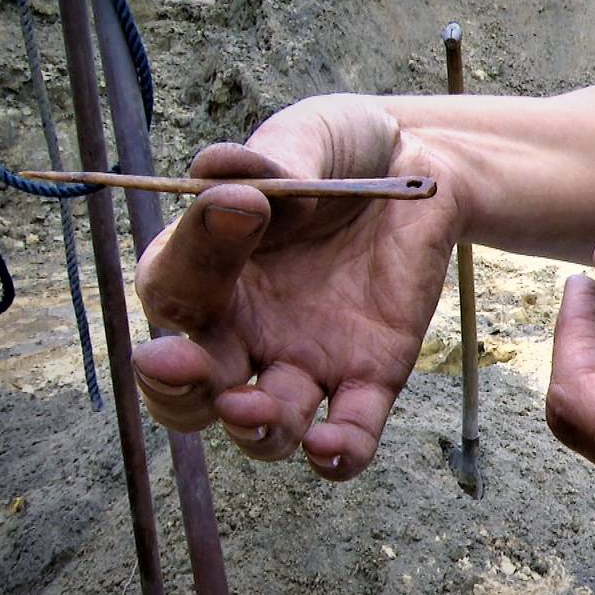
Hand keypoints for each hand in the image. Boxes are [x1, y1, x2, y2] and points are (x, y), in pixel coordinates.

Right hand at [132, 94, 462, 479]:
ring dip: (252, 429)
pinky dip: (337, 456)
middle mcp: (244, 330)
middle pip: (192, 391)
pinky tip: (330, 447)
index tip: (239, 208)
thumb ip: (269, 161)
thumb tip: (223, 173)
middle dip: (178, 391)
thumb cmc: (340, 152)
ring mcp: (305, 361)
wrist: (422, 170)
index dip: (190, 263)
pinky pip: (350, 435)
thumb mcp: (306, 138)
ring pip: (264, 427)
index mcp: (207, 271)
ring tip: (257, 409)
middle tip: (182, 365)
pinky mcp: (370, 377)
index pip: (172, 289)